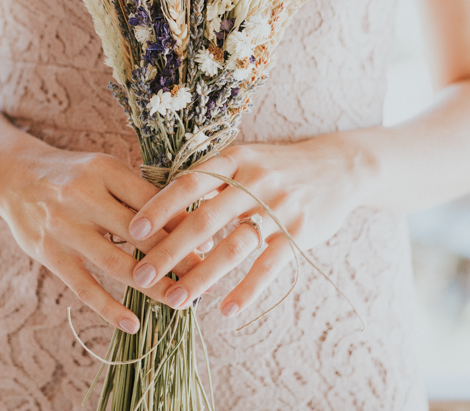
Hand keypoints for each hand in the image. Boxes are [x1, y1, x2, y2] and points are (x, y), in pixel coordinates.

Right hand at [0, 136, 202, 333]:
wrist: (12, 175)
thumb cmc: (73, 174)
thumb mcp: (104, 170)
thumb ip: (139, 192)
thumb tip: (190, 221)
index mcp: (104, 170)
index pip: (153, 201)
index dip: (184, 224)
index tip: (212, 244)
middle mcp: (83, 197)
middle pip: (140, 233)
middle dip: (178, 258)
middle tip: (206, 278)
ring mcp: (64, 228)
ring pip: (116, 264)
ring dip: (153, 286)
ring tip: (180, 302)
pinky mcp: (48, 254)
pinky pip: (83, 287)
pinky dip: (109, 308)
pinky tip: (133, 324)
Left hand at [125, 135, 377, 316]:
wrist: (338, 167)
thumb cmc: (277, 167)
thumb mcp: (244, 159)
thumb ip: (209, 179)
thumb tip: (158, 201)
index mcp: (233, 160)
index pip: (188, 183)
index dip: (158, 207)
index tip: (131, 231)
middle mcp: (254, 181)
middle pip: (203, 220)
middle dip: (168, 251)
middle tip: (140, 276)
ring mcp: (278, 207)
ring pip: (232, 247)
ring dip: (200, 277)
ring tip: (175, 301)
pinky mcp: (299, 232)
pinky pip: (268, 266)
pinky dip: (246, 289)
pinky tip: (227, 310)